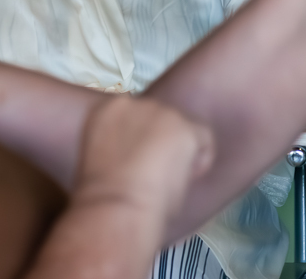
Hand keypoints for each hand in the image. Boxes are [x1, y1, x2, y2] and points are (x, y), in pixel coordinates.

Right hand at [74, 95, 214, 225]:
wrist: (117, 202)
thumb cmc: (104, 193)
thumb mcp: (102, 158)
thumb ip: (120, 145)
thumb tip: (139, 155)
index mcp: (109, 109)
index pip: (134, 115)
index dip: (142, 139)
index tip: (141, 163)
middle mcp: (135, 103)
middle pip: (159, 118)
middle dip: (161, 142)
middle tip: (157, 174)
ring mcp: (162, 111)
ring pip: (183, 127)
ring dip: (180, 149)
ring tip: (171, 179)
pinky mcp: (185, 126)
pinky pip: (203, 139)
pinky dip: (201, 159)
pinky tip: (188, 178)